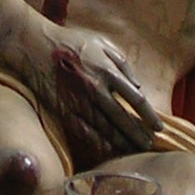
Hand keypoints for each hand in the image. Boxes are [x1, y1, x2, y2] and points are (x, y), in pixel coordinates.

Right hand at [20, 22, 164, 165]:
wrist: (35, 46)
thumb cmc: (70, 42)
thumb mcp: (101, 44)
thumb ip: (122, 64)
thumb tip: (137, 86)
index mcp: (107, 71)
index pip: (135, 99)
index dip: (149, 116)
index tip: (159, 127)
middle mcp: (95, 89)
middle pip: (122, 119)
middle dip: (138, 135)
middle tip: (150, 146)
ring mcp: (78, 102)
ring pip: (105, 129)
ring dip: (121, 143)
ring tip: (134, 152)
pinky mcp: (63, 110)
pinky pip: (83, 132)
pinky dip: (97, 144)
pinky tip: (107, 152)